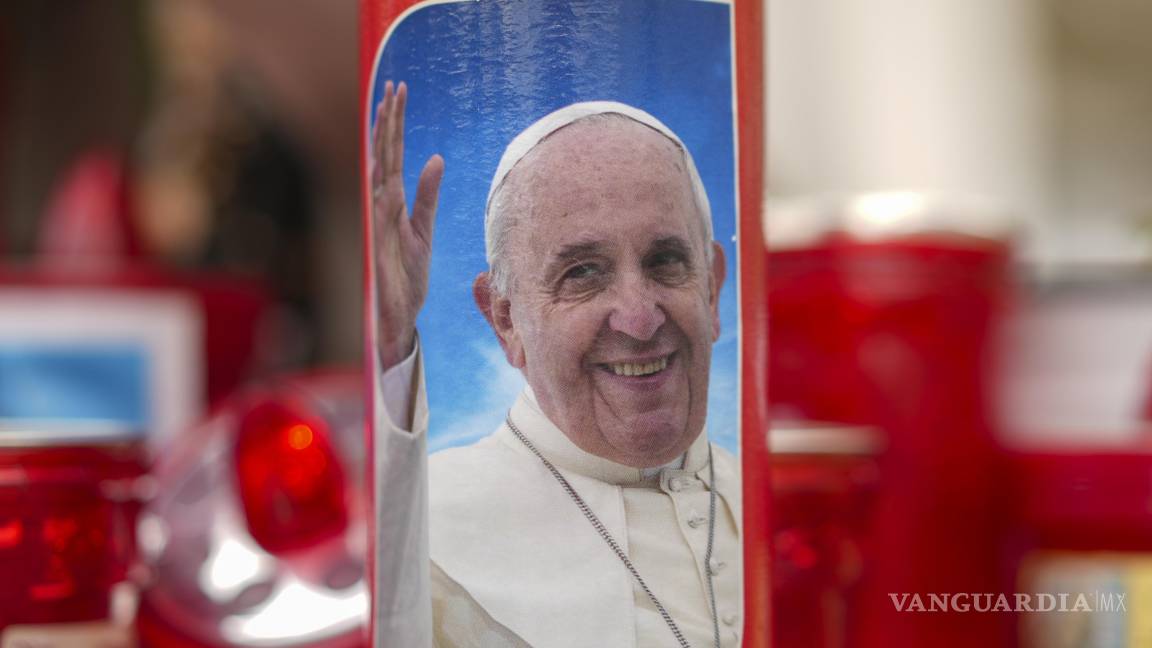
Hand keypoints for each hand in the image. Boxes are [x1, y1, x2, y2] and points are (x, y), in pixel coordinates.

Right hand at [372, 80, 444, 367]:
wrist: (400, 311)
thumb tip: (435, 158)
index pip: (392, 152)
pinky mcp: (381, 249)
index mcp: (392, 200)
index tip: (399, 89)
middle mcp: (381, 206)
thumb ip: (427, 194)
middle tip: (393, 87)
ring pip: (379, 177)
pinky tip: (389, 178)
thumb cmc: (408, 271)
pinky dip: (384, 199)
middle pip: (384, 155)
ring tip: (387, 115)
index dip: (395, 121)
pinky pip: (382, 220)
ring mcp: (379, 225)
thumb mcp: (424, 227)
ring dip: (383, 147)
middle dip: (388, 121)